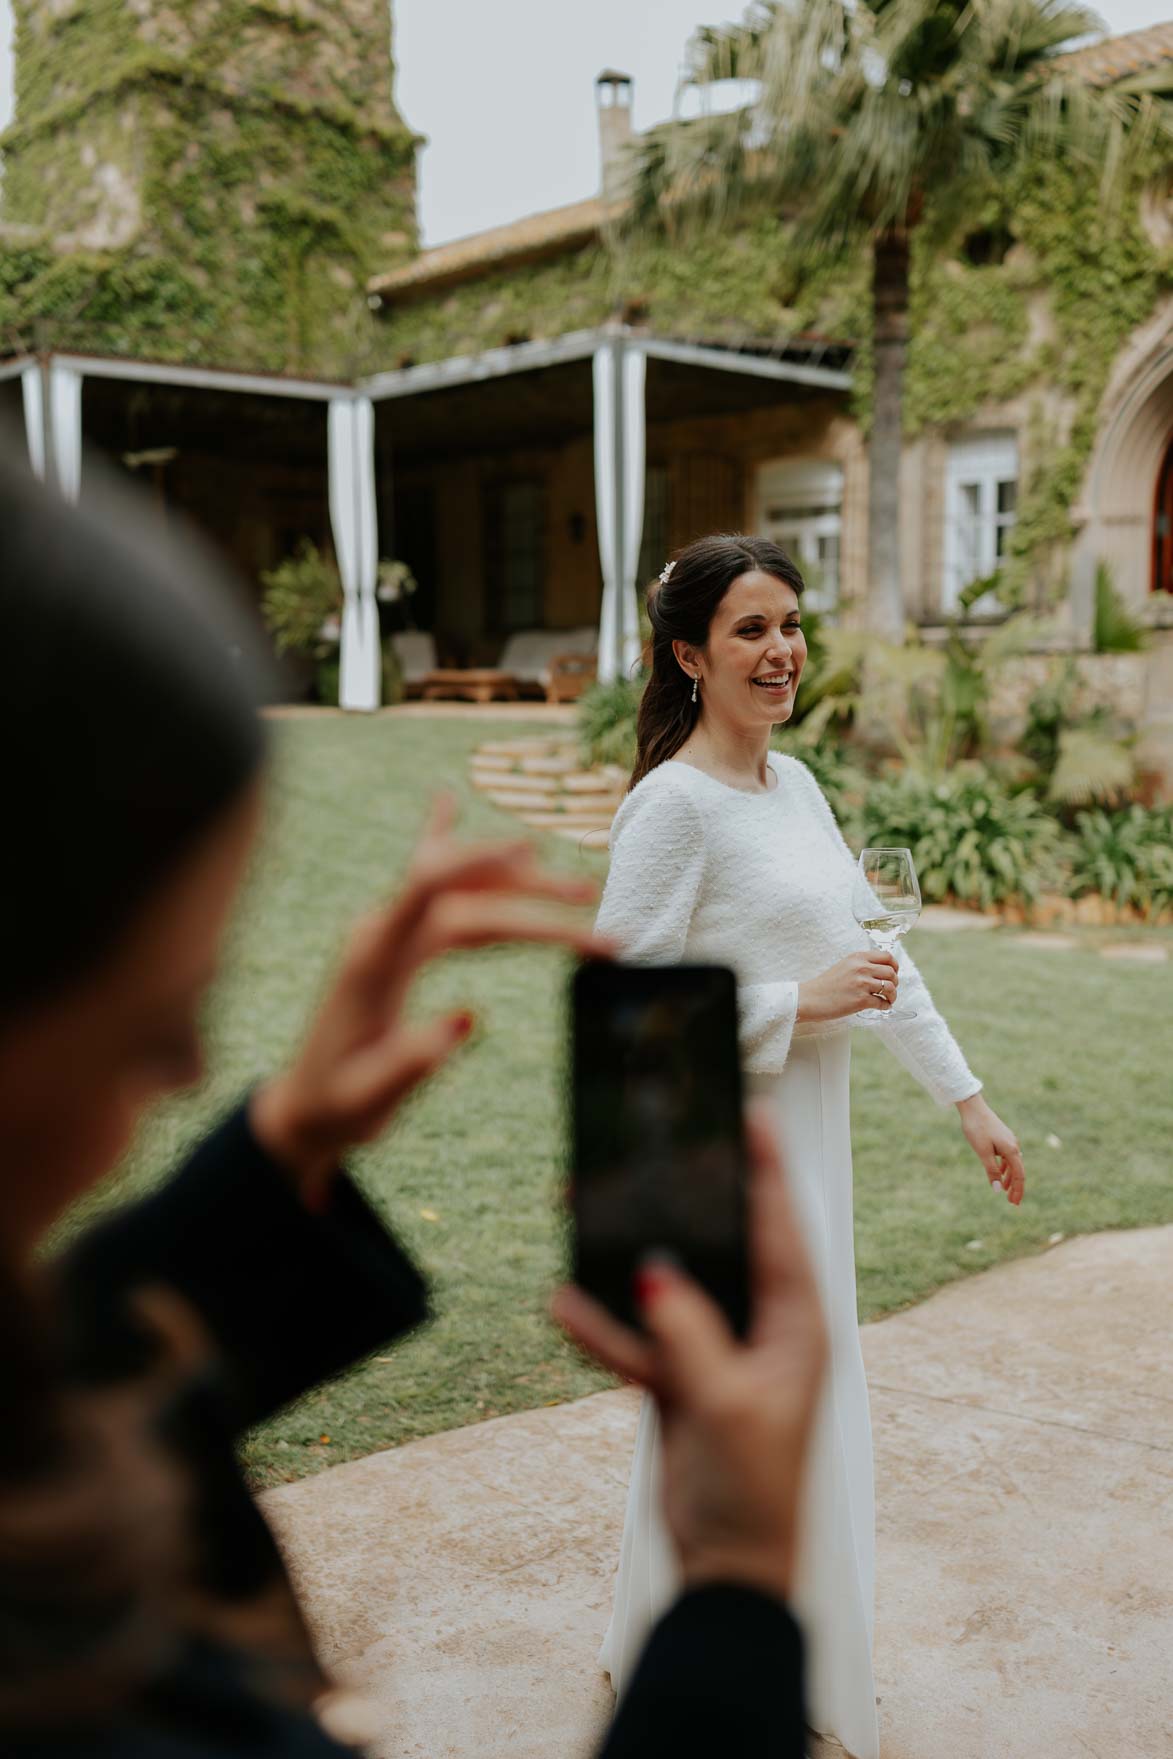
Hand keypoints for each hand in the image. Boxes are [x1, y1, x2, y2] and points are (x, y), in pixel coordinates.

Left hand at [251, 796, 606, 1201]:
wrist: (303, 1108)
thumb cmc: (337, 1106)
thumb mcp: (368, 1098)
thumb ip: (411, 1062)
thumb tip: (470, 1019)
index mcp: (372, 960)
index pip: (426, 890)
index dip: (476, 862)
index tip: (528, 850)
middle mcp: (380, 933)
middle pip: (466, 895)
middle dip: (533, 894)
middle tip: (594, 901)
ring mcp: (388, 934)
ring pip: (463, 892)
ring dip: (520, 884)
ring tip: (582, 889)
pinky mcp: (395, 944)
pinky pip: (425, 885)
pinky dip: (441, 843)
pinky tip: (444, 800)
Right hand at [553, 1107, 826, 1602]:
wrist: (728, 1568)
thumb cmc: (753, 1487)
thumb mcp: (726, 1403)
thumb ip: (688, 1332)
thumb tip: (652, 1271)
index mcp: (797, 1324)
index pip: (782, 1229)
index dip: (767, 1171)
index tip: (751, 1115)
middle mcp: (761, 1326)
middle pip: (718, 1244)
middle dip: (680, 1202)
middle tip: (647, 1150)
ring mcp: (716, 1349)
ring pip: (667, 1285)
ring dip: (623, 1262)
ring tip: (579, 1214)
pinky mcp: (678, 1378)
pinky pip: (636, 1337)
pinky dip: (603, 1326)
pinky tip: (564, 1306)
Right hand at [797, 950, 898, 1023]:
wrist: (811, 998)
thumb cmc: (826, 984)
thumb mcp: (844, 965)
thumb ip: (862, 964)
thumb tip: (881, 970)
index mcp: (858, 957)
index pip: (887, 956)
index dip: (895, 965)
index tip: (894, 973)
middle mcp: (861, 968)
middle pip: (891, 972)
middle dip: (895, 982)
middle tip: (890, 989)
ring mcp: (862, 984)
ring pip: (890, 988)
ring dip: (892, 995)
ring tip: (888, 999)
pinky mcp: (860, 1000)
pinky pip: (882, 1003)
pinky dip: (885, 1006)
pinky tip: (881, 1006)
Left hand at [957, 1093, 1024, 1205]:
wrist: (973, 1107)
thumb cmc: (977, 1129)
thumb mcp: (982, 1152)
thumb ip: (991, 1171)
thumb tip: (998, 1190)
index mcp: (1011, 1150)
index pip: (1019, 1175)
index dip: (1018, 1190)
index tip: (1015, 1203)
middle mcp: (1014, 1145)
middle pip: (1018, 1171)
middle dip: (1015, 1187)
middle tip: (1012, 1202)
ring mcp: (1009, 1140)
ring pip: (1013, 1164)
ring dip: (1010, 1178)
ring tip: (1005, 1190)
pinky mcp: (1003, 1137)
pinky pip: (1007, 1156)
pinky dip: (1005, 1167)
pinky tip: (1000, 1172)